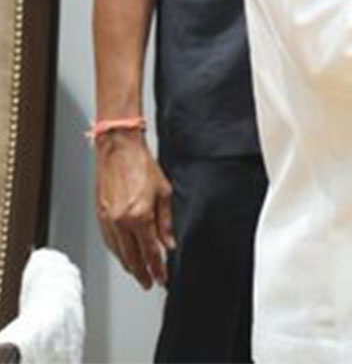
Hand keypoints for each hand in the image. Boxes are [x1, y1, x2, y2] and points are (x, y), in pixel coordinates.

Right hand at [94, 132, 174, 289]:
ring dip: (129, 266)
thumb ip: (166, 222)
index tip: (162, 279)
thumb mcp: (164, 193)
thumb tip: (169, 244)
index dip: (157, 269)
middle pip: (132, 258)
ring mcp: (108, 221)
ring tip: (139, 273)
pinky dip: (118, 253)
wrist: (118, 151)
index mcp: (139, 216)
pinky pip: (109, 243)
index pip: (150, 252)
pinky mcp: (100, 217)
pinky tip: (124, 255)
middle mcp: (121, 222)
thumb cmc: (142, 166)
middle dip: (142, 273)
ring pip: (119, 253)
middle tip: (149, 282)